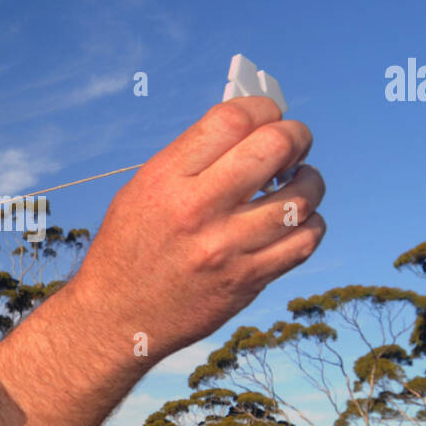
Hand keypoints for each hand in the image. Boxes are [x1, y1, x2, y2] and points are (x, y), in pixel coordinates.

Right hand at [69, 95, 325, 362]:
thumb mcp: (141, 191)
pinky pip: (302, 243)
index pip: (232, 120)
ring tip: (301, 181)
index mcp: (165, 179)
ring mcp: (224, 248)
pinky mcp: (245, 282)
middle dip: (296, 136)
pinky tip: (297, 220)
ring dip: (310, 182)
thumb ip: (190, 160)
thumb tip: (248, 130)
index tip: (269, 115)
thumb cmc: (128, 249)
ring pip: (300, 198)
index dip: (262, 108)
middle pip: (273, 148)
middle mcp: (196, 210)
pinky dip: (310, 225)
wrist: (115, 317)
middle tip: (296, 143)